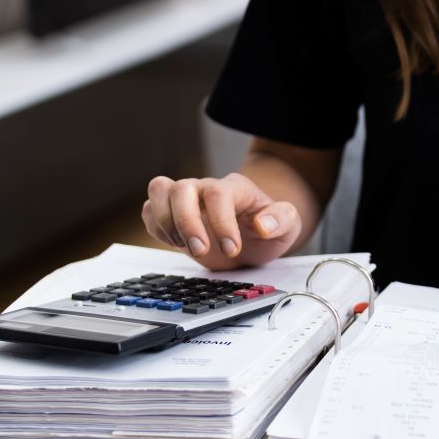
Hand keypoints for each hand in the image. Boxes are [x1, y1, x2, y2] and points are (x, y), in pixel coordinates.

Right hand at [142, 172, 301, 269]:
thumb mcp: (289, 226)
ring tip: (185, 247)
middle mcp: (206, 188)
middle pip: (182, 188)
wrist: (254, 235)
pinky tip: (175, 243)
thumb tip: (263, 225)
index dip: (220, 221)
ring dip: (166, 222)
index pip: (218, 193)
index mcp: (236, 188)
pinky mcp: (171, 214)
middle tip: (201, 251)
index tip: (231, 249)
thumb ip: (282, 221)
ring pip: (159, 190)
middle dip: (187, 223)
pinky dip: (155, 227)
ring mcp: (186, 199)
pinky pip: (149, 210)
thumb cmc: (270, 227)